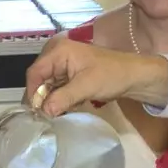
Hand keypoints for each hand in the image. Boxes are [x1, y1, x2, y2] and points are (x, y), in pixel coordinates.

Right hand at [25, 37, 167, 116]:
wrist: (135, 76)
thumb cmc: (113, 75)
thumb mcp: (86, 87)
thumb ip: (62, 98)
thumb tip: (43, 111)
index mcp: (59, 50)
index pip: (34, 73)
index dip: (32, 93)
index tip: (36, 113)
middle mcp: (57, 53)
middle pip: (39, 79)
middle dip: (42, 98)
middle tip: (45, 117)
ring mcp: (63, 63)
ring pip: (47, 85)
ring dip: (51, 100)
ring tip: (58, 113)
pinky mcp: (69, 72)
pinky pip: (56, 87)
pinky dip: (59, 98)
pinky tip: (67, 107)